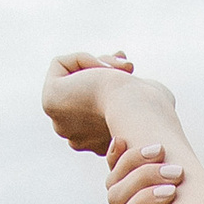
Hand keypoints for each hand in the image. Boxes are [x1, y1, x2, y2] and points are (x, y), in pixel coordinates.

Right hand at [40, 50, 177, 154]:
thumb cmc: (152, 107)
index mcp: (98, 145)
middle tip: (127, 65)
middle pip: (83, 91)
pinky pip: (60, 65)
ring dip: (97, 65)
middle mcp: (76, 138)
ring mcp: (61, 122)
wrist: (136, 110)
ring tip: (122, 67)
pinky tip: (103, 66)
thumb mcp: (150, 99)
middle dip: (104, 71)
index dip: (112, 82)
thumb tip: (125, 71)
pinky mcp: (50, 101)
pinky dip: (83, 58)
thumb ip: (135, 93)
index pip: (97, 103)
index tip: (130, 69)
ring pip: (73, 79)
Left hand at [106, 133, 183, 203]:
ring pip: (117, 180)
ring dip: (134, 161)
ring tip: (162, 149)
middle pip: (118, 198)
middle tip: (176, 170)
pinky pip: (122, 170)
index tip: (173, 191)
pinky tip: (123, 140)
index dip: (142, 203)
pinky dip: (120, 154)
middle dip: (142, 178)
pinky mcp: (146, 188)